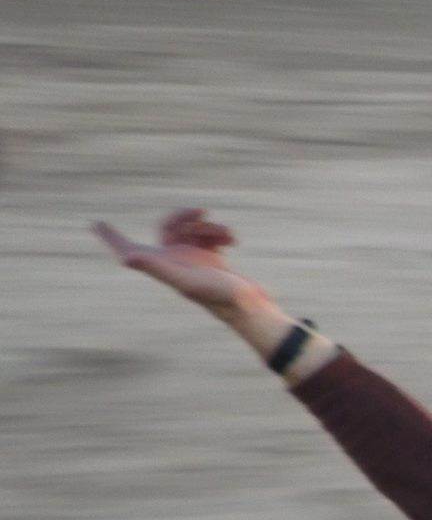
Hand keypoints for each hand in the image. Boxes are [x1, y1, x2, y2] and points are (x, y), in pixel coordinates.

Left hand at [92, 208, 273, 318]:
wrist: (249, 308)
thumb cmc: (219, 297)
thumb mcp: (187, 282)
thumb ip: (158, 269)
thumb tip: (127, 257)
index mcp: (163, 267)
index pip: (130, 250)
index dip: (112, 238)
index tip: (95, 224)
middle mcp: (174, 262)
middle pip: (167, 228)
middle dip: (183, 217)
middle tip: (201, 211)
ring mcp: (192, 260)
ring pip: (193, 229)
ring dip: (211, 228)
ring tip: (228, 236)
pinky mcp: (210, 259)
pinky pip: (208, 236)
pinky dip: (220, 234)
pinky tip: (232, 242)